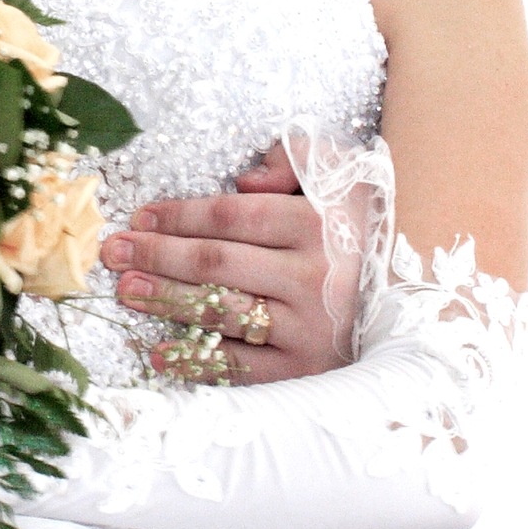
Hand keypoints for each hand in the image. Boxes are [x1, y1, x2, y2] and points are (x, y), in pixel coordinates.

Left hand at [102, 143, 353, 383]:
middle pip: (216, 264)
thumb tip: (246, 178)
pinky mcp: (305, 370)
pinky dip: (197, 361)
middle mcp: (312, 277)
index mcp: (316, 224)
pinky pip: (241, 367)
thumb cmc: (358, 226)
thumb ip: (293, 158)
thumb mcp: (340, 175)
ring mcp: (308, 328)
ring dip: (166, 300)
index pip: (230, 218)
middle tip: (113, 252)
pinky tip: (159, 353)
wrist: (414, 294)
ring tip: (126, 289)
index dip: (179, 216)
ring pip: (221, 312)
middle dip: (157, 255)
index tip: (139, 217)